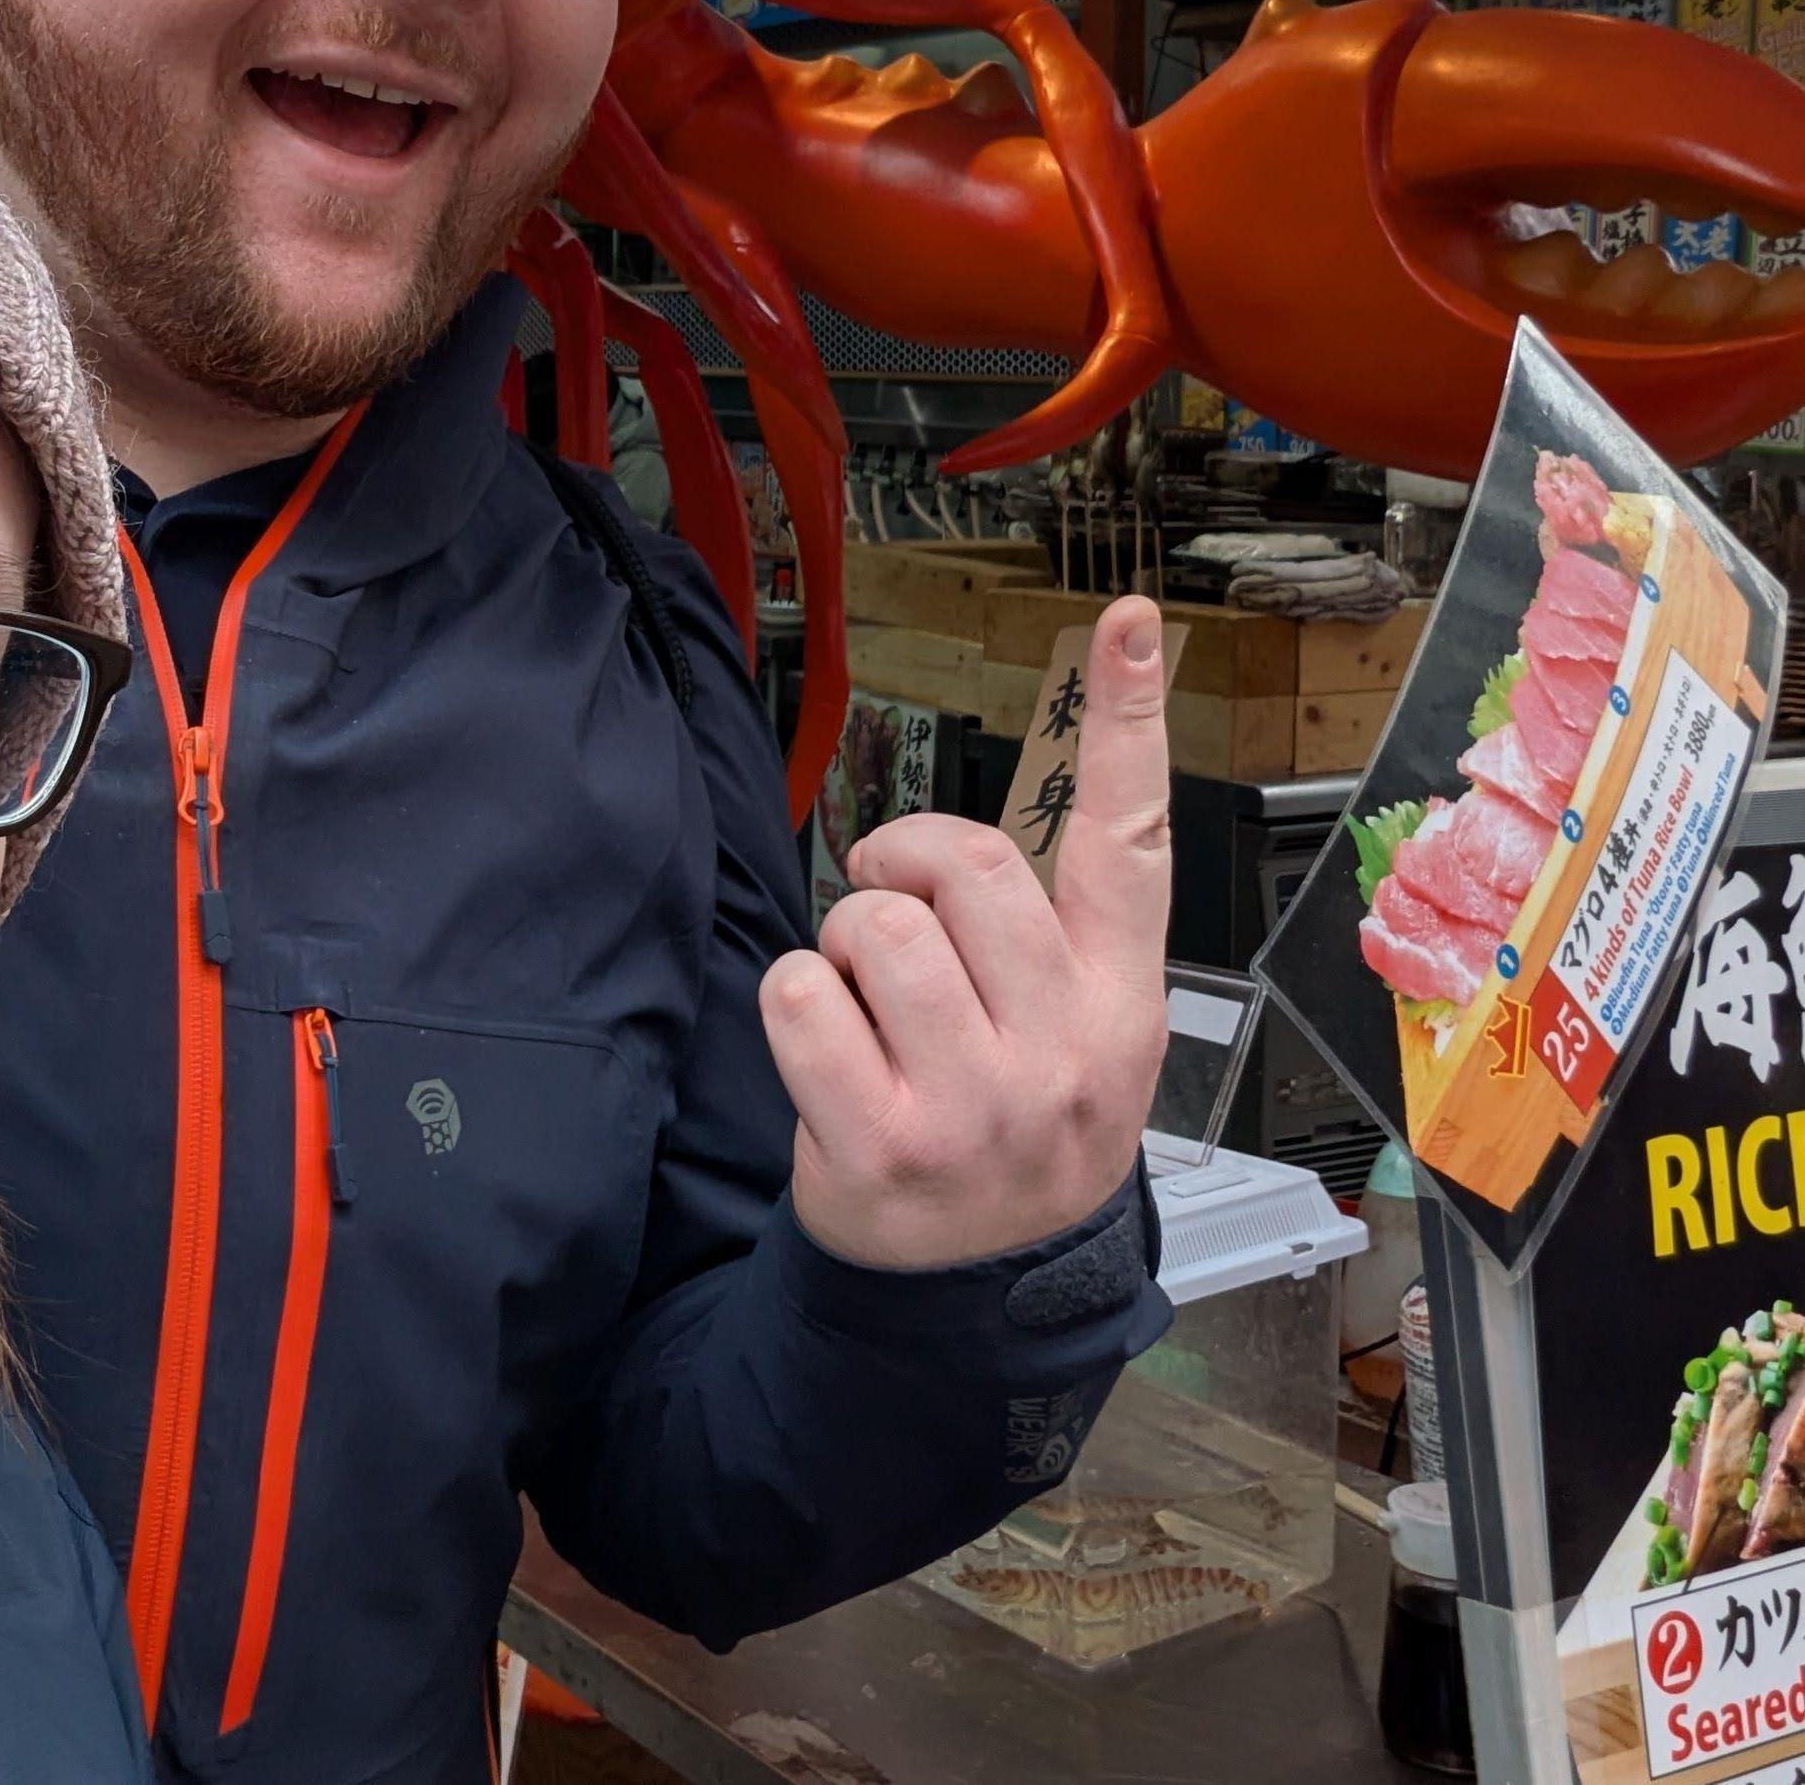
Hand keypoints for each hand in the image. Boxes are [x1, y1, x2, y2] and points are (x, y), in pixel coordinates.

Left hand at [765, 597, 1169, 1269]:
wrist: (967, 1301)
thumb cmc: (1006, 1139)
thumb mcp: (1071, 1045)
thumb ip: (1046, 938)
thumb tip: (973, 832)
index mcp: (1119, 1010)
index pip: (1131, 847)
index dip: (1130, 725)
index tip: (1124, 621)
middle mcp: (1062, 1055)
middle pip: (969, 862)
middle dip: (901, 862)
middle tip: (887, 904)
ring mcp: (975, 1106)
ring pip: (875, 923)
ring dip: (846, 943)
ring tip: (868, 1008)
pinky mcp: (880, 1146)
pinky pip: (801, 993)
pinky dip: (794, 1004)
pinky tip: (828, 1058)